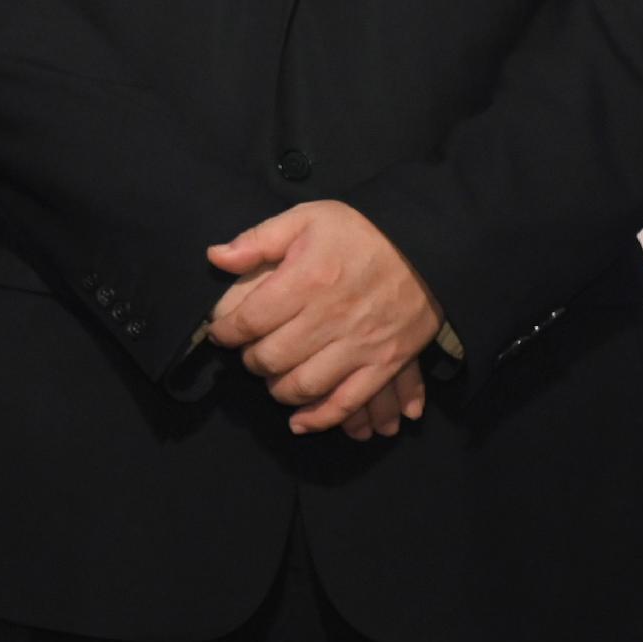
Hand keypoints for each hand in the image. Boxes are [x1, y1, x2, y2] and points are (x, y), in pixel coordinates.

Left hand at [204, 202, 443, 435]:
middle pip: (273, 357)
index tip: (220, 333)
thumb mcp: (306, 218)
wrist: (427, 247)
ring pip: (306, 385)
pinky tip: (301, 423)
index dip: (226, 331)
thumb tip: (216, 257)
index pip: (250, 320)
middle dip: (251, 361)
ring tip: (272, 380)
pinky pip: (349, 401)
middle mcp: (330, 318)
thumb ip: (258, 240)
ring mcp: (361, 345)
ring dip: (279, 391)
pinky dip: (322, 418)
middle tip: (248, 355)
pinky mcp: (386, 363)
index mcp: (306, 281)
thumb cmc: (360, 231)